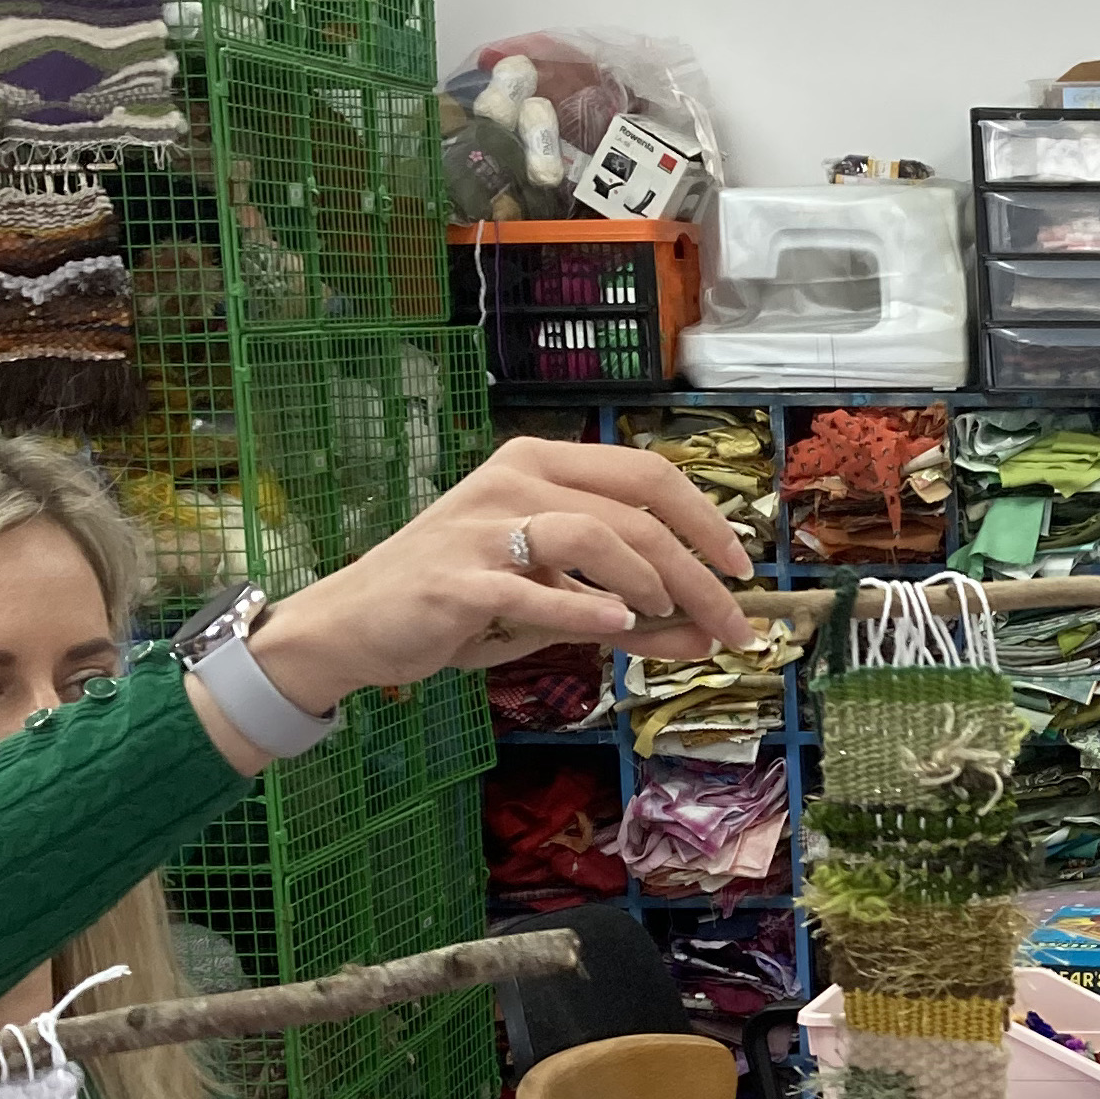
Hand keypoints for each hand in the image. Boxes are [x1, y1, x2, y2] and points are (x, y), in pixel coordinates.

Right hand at [249, 438, 757, 714]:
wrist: (357, 624)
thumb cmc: (462, 604)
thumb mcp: (552, 602)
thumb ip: (626, 612)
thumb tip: (705, 633)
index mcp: (540, 464)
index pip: (647, 474)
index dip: (706, 519)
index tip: (742, 568)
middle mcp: (513, 481)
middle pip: (636, 512)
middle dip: (697, 571)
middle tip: (732, 622)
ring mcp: (481, 527)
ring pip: (593, 535)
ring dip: (650, 581)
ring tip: (670, 618)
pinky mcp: (455, 579)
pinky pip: (531, 587)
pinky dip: (583, 604)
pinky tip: (621, 620)